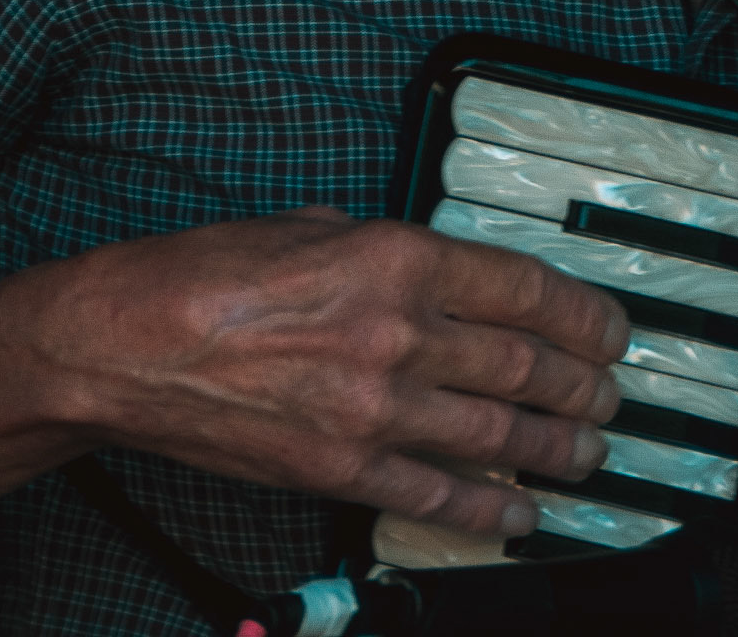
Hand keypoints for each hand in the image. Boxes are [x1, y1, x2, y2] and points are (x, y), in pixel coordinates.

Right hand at [45, 208, 627, 537]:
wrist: (127, 342)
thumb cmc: (205, 272)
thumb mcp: (306, 224)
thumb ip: (373, 243)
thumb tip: (410, 261)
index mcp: (396, 256)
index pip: (525, 288)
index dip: (584, 315)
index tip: (609, 330)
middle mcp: (398, 330)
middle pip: (525, 364)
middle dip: (582, 386)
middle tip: (608, 396)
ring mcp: (373, 405)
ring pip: (497, 433)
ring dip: (555, 448)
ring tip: (588, 454)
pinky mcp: (340, 467)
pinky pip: (436, 494)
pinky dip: (489, 509)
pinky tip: (521, 513)